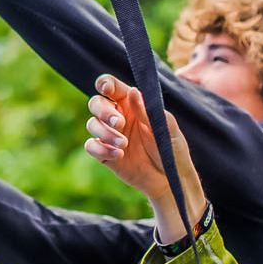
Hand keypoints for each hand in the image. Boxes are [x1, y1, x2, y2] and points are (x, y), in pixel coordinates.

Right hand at [85, 73, 206, 243]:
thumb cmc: (172, 149)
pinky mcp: (105, 154)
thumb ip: (147, 111)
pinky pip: (91, 146)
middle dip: (104, 111)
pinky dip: (100, 149)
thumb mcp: (165, 128)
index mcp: (131, 104)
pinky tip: (118, 155)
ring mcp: (109, 135)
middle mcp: (117, 117)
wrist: (170, 179)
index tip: (106, 89)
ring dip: (105, 132)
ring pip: (92, 124)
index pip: (112, 87)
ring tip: (124, 144)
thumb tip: (133, 91)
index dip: (105, 84)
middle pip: (96, 103)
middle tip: (120, 123)